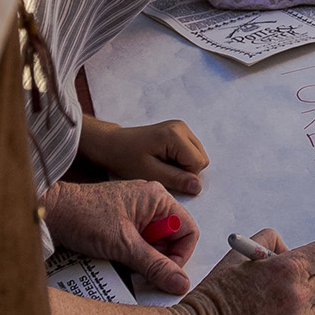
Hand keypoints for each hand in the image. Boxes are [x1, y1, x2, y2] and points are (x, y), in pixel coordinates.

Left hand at [43, 177, 199, 298]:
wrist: (50, 212)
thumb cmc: (83, 216)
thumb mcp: (124, 246)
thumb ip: (155, 266)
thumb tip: (180, 282)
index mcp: (158, 198)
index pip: (187, 231)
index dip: (180, 256)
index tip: (166, 273)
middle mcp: (151, 202)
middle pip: (171, 238)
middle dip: (158, 258)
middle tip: (140, 269)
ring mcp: (136, 211)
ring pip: (154, 243)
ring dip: (143, 258)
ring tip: (123, 261)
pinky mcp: (123, 221)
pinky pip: (139, 242)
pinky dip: (131, 254)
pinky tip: (116, 257)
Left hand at [85, 116, 208, 200]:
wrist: (113, 145)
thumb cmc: (127, 159)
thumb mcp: (150, 173)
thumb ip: (176, 179)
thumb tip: (198, 187)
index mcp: (175, 135)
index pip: (198, 163)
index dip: (185, 177)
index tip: (165, 177)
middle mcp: (182, 127)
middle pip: (201, 158)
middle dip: (186, 171)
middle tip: (163, 172)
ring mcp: (181, 127)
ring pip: (198, 155)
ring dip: (183, 166)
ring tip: (162, 166)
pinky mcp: (178, 131)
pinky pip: (191, 151)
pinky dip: (181, 160)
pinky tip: (164, 160)